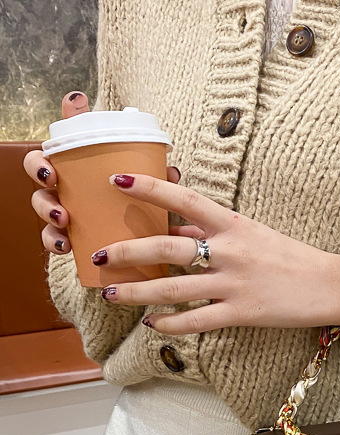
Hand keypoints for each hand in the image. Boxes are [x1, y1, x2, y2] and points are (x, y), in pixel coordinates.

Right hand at [24, 91, 182, 255]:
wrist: (149, 234)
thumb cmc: (142, 198)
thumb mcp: (148, 184)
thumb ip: (156, 176)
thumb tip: (171, 173)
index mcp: (80, 167)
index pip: (52, 156)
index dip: (41, 162)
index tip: (51, 172)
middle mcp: (68, 187)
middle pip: (42, 185)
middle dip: (43, 194)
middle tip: (58, 205)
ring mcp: (67, 211)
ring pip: (46, 211)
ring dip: (48, 217)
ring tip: (62, 223)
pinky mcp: (72, 235)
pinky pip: (56, 240)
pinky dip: (56, 243)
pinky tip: (65, 247)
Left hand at [95, 173, 339, 333]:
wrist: (330, 285)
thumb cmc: (292, 256)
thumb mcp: (254, 233)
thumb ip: (214, 230)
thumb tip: (176, 226)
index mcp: (233, 224)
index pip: (184, 199)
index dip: (148, 187)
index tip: (116, 179)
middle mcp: (230, 251)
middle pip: (166, 247)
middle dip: (126, 251)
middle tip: (97, 256)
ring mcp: (234, 284)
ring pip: (173, 288)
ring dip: (136, 291)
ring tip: (111, 293)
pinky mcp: (242, 313)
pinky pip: (197, 321)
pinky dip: (170, 324)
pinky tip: (152, 324)